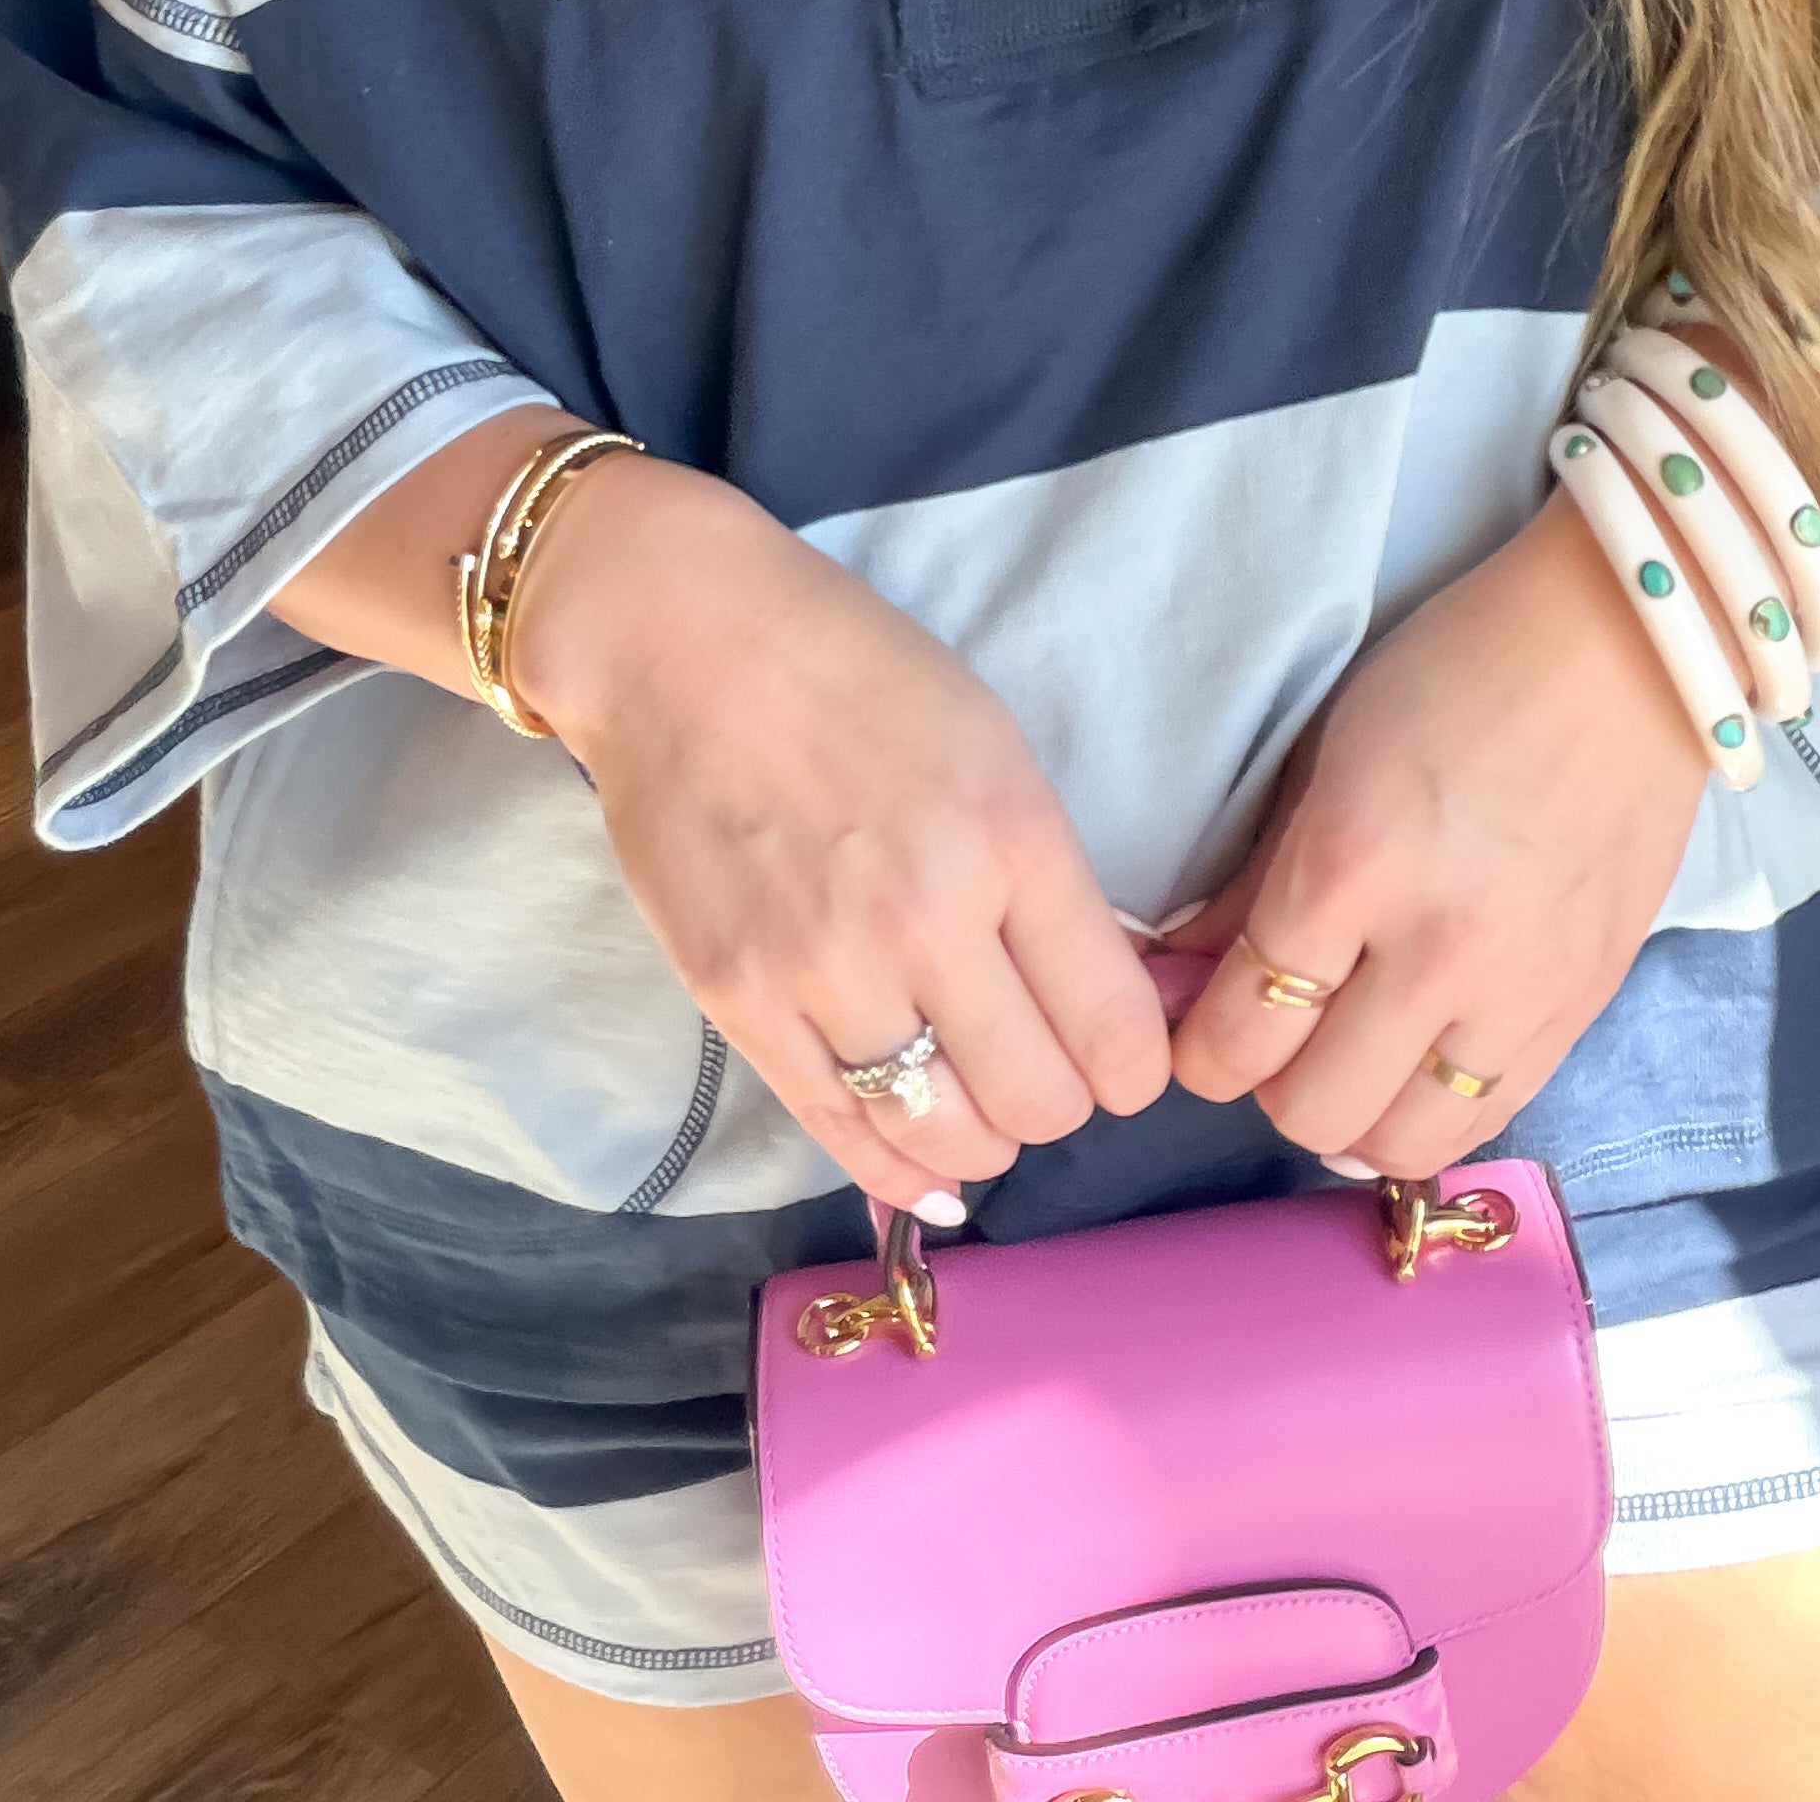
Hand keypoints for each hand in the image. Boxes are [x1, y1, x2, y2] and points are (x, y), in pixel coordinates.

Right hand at [515, 459, 1170, 1211]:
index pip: (1116, 1026)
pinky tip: (926, 1176)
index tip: (1125, 1061)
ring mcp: (827, 968)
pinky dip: (895, 1172)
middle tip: (1043, 1073)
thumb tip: (1107, 996)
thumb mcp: (994, 748)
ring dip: (981, 1143)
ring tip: (978, 1110)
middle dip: (1060, 1104)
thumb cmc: (855, 672)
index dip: (1136, 1067)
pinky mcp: (740, 1000)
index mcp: (1012, 838)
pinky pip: (838, 1129)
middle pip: (1039, 1100)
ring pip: (942, 1134)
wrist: (683, 643)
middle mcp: (928, 917)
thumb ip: (1048, 875)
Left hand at [1164, 488, 1719, 1172]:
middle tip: (1274, 1034)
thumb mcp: (1331, 748)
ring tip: (1349, 1059)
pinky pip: (1489, 1118)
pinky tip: (1417, 1064)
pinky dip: (1435, 1110)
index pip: (1245, 1030)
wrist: (1629, 653)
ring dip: (1354, 1118)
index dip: (1203, 1052)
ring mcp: (1521, 991)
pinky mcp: (1584, 1007)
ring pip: (1403, 1145)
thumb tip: (1189, 966)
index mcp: (1353, 864)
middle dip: (1269, 1085)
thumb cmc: (1462, 670)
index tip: (1203, 1034)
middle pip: (1313, 1109)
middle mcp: (1435, 949)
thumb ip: (1258, 874)